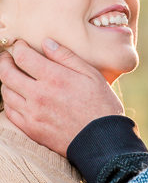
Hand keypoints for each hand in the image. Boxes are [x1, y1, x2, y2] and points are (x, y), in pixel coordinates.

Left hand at [0, 39, 123, 155]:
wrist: (102, 139)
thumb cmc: (101, 104)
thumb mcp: (91, 74)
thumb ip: (67, 57)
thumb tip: (47, 43)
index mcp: (55, 78)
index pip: (23, 57)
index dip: (18, 47)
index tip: (21, 44)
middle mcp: (39, 95)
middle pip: (6, 74)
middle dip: (4, 61)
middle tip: (7, 57)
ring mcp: (32, 114)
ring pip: (6, 93)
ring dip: (6, 81)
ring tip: (12, 76)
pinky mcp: (31, 129)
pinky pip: (9, 112)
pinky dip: (9, 101)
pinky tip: (17, 96)